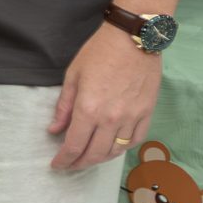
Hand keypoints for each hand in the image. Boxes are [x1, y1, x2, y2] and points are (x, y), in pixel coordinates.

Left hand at [48, 24, 160, 170]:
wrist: (134, 37)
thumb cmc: (100, 52)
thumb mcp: (73, 76)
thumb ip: (64, 106)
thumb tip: (55, 129)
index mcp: (88, 109)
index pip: (74, 146)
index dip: (63, 160)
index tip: (57, 165)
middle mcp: (110, 119)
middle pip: (94, 154)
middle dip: (79, 164)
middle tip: (71, 165)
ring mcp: (131, 117)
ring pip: (115, 151)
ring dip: (100, 158)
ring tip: (90, 157)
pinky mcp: (147, 112)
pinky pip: (135, 140)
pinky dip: (123, 148)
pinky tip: (114, 147)